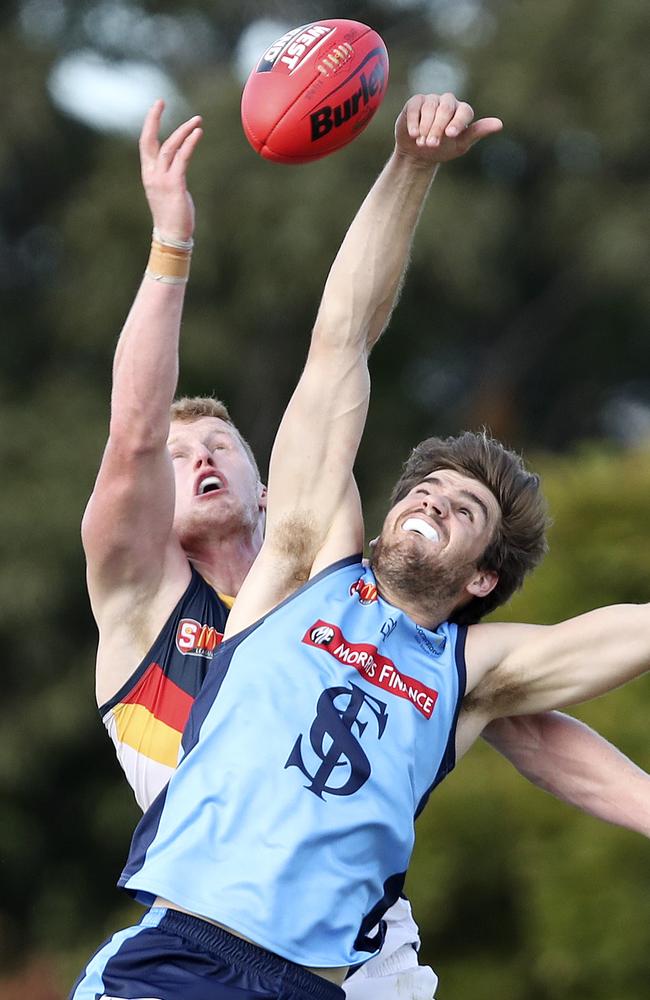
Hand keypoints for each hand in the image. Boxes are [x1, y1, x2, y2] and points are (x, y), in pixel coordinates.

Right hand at [139, 99, 202, 242]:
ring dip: (183, 131)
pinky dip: (190, 143)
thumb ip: (172, 174)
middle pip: (149, 140)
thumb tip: (181, 164)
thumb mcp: (169, 191)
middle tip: (160, 101)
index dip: (149, 125)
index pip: (146, 144)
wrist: (172, 237)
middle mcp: (152, 174)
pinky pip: (182, 158)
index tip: (156, 108)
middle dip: (153, 119)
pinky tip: (198, 133)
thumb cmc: (174, 217)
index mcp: (149, 174)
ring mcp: (161, 180)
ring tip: (197, 119)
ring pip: (169, 147)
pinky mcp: (174, 185)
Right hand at [395, 92, 501, 164]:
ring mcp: (432, 100)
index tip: (450, 135)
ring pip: (430, 108)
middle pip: (445, 109)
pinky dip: (414, 121)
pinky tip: (413, 134)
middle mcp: (448, 102)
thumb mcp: (461, 145)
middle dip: (438, 128)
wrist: (419, 153)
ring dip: (425, 128)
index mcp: (462, 111)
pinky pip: (415, 108)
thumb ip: (477, 133)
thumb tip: (499, 124)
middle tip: (432, 145)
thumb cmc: (443, 149)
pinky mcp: (416, 102)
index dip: (457, 122)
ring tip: (422, 143)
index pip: (464, 111)